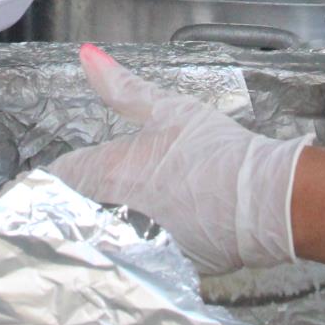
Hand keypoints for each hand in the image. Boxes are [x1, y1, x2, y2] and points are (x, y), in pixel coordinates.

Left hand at [49, 45, 306, 273]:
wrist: (265, 199)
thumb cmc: (216, 150)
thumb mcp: (169, 109)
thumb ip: (122, 87)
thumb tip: (85, 54)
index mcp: (108, 172)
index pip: (58, 177)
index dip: (60, 172)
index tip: (68, 170)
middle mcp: (110, 214)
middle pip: (71, 213)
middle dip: (73, 204)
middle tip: (88, 194)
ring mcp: (132, 247)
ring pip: (95, 240)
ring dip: (96, 231)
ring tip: (114, 218)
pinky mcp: (157, 271)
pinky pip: (125, 261)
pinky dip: (127, 252)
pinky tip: (143, 241)